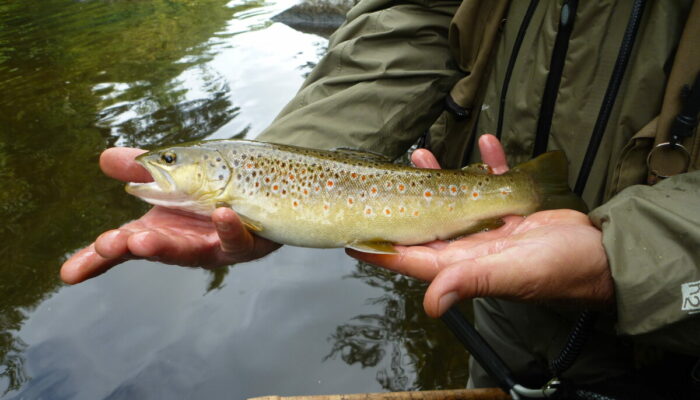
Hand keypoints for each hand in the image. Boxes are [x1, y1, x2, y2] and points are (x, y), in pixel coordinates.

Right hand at [60, 148, 280, 283]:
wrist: (256, 191)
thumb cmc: (206, 190)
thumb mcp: (169, 176)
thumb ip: (140, 169)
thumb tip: (104, 157)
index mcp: (158, 230)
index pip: (121, 245)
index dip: (95, 259)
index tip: (68, 274)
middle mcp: (183, 244)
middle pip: (154, 249)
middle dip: (131, 247)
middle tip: (111, 245)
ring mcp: (212, 246)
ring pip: (190, 252)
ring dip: (167, 247)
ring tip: (144, 241)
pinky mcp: (244, 243)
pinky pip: (237, 238)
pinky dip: (228, 228)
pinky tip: (222, 214)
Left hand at [348, 135, 613, 316]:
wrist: (601, 256)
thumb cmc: (557, 271)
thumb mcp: (510, 274)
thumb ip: (469, 282)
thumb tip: (431, 304)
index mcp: (461, 264)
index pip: (410, 257)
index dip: (380, 249)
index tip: (351, 239)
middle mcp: (469, 246)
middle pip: (425, 222)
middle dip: (401, 201)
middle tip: (382, 178)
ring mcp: (490, 227)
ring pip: (455, 198)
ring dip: (439, 176)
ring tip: (421, 153)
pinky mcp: (513, 210)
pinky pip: (495, 181)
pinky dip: (489, 163)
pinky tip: (487, 143)